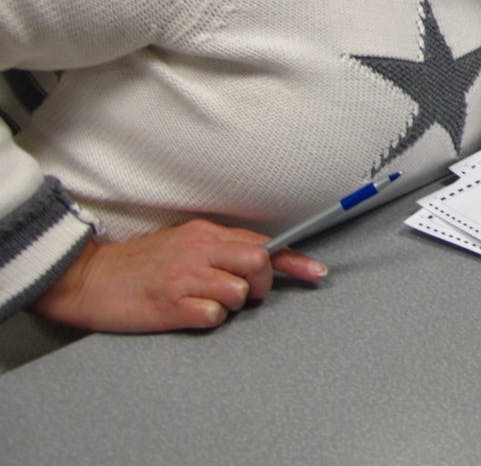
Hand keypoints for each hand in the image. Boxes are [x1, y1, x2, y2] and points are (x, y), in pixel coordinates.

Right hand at [29, 219, 326, 332]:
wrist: (90, 279)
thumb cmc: (140, 265)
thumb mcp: (183, 244)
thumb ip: (220, 248)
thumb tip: (262, 257)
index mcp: (205, 234)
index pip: (261, 244)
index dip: (295, 260)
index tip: (318, 273)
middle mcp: (200, 251)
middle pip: (259, 262)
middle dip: (262, 285)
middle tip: (246, 295)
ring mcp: (186, 278)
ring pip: (239, 292)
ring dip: (231, 304)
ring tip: (203, 301)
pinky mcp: (171, 305)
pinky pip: (213, 316)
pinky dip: (208, 319)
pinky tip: (188, 312)